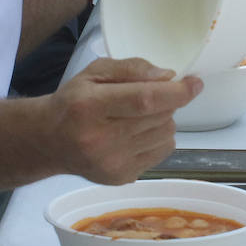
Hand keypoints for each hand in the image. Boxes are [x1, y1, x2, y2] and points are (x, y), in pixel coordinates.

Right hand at [45, 57, 201, 184]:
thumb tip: (168, 76)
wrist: (49, 141)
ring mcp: (111, 163)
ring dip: (163, 119)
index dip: (176, 92)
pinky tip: (137, 133)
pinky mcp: (121, 178)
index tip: (195, 83)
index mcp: (90, 107)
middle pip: (159, 117)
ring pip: (165, 133)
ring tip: (138, 116)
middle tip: (149, 96)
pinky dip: (159, 137)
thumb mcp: (96, 72)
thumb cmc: (75, 101)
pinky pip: (162, 151)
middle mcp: (100, 139)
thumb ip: (133, 68)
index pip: (144, 100)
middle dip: (166, 101)